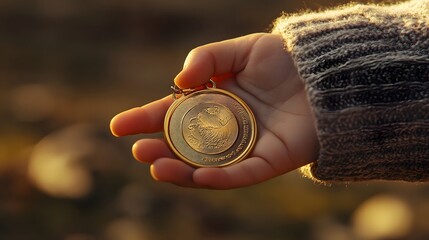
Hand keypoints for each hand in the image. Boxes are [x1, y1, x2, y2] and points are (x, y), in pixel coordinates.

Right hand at [110, 33, 318, 188]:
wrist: (326, 72)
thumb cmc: (284, 60)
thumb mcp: (241, 49)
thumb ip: (208, 59)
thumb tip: (180, 81)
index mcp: (214, 103)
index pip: (173, 114)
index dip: (146, 119)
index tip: (118, 125)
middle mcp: (225, 129)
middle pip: (185, 145)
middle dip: (160, 149)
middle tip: (138, 150)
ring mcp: (245, 147)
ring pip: (207, 166)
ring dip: (181, 171)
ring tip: (156, 167)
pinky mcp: (268, 161)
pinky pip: (242, 174)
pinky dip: (221, 178)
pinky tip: (200, 177)